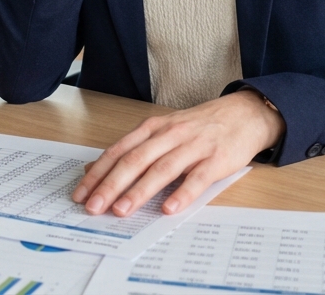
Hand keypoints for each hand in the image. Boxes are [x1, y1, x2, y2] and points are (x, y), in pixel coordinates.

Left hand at [71, 89, 284, 216]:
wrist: (244, 113)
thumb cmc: (199, 127)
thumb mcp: (164, 131)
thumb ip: (135, 149)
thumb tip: (97, 169)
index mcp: (154, 128)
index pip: (119, 150)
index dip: (98, 173)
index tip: (80, 193)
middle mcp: (170, 134)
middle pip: (135, 159)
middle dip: (111, 184)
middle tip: (94, 207)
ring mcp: (194, 146)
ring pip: (162, 168)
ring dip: (140, 190)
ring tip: (122, 210)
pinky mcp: (217, 159)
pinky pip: (197, 178)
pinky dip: (182, 193)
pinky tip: (169, 208)